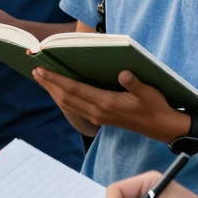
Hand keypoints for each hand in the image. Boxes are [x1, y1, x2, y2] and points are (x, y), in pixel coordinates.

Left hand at [32, 69, 185, 142]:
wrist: (163, 128)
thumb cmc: (156, 107)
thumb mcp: (149, 92)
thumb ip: (135, 83)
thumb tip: (123, 73)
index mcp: (106, 103)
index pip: (74, 90)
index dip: (55, 80)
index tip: (41, 70)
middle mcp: (97, 112)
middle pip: (65, 98)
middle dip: (48, 84)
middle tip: (34, 70)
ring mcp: (98, 117)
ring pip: (67, 105)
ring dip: (53, 92)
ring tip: (41, 79)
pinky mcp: (100, 118)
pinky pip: (74, 108)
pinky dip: (62, 99)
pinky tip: (58, 91)